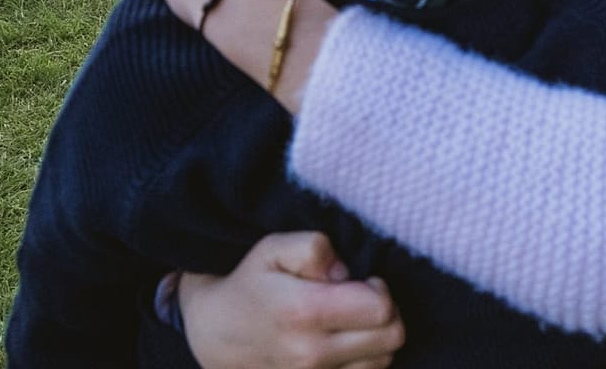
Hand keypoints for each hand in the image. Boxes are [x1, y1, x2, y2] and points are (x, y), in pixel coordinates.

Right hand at [180, 233, 404, 368]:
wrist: (214, 333)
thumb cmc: (250, 285)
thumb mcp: (275, 248)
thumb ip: (315, 249)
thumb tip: (345, 273)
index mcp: (303, 312)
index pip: (381, 309)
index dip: (380, 290)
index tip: (363, 283)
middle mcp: (309, 354)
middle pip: (390, 337)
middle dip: (385, 313)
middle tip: (361, 301)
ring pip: (383, 360)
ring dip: (376, 339)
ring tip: (350, 323)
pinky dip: (364, 360)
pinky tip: (344, 344)